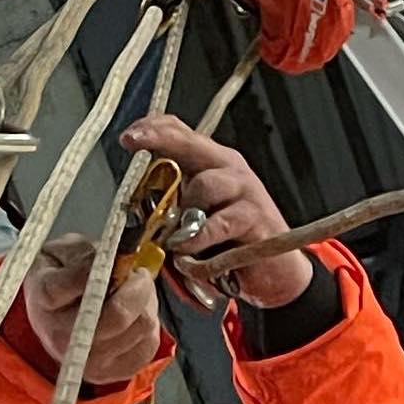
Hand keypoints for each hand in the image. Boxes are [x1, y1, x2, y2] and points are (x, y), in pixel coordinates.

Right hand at [23, 234, 161, 385]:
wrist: (53, 319)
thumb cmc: (60, 279)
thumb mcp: (61, 252)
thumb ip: (83, 254)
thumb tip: (112, 264)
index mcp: (44, 299)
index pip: (83, 282)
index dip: (107, 268)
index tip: (114, 260)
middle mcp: (63, 339)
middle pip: (119, 314)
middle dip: (139, 286)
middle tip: (137, 274)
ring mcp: (89, 363)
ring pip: (142, 325)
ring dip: (147, 302)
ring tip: (133, 294)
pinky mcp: (113, 373)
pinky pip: (150, 343)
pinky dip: (149, 323)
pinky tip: (135, 315)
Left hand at [119, 114, 312, 308]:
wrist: (275, 275)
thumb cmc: (230, 247)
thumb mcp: (193, 223)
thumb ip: (170, 209)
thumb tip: (136, 207)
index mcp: (212, 166)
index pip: (182, 132)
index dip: (154, 129)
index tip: (128, 137)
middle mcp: (230, 170)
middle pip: (191, 143)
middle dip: (159, 139)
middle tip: (133, 142)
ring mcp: (245, 191)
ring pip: (205, 185)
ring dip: (184, 214)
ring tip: (176, 241)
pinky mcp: (255, 218)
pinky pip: (217, 226)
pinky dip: (198, 243)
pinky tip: (191, 256)